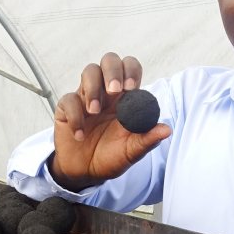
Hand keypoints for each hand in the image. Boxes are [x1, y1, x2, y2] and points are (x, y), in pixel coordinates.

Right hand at [49, 52, 170, 191]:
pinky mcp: (67, 108)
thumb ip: (147, 140)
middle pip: (109, 60)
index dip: (131, 71)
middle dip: (112, 70)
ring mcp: (86, 97)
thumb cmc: (111, 157)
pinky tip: (80, 135)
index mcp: (125, 98)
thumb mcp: (131, 151)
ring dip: (93, 89)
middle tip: (113, 90)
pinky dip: (75, 116)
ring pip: (89, 71)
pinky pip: (68, 99)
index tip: (130, 88)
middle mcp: (107, 92)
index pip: (130, 68)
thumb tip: (166, 130)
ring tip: (94, 112)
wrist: (85, 173)